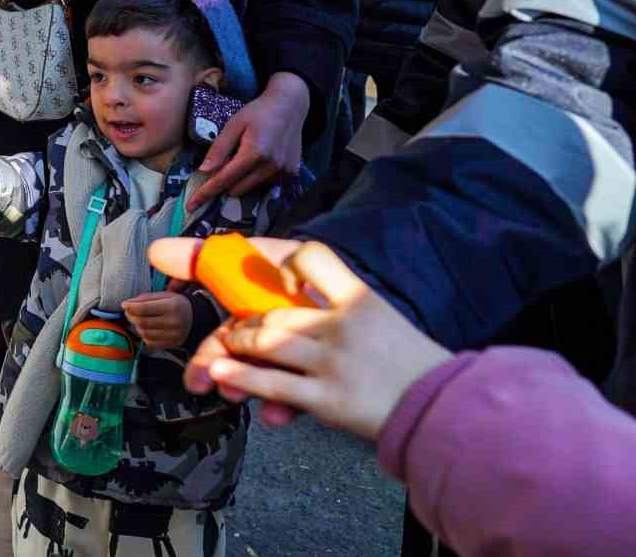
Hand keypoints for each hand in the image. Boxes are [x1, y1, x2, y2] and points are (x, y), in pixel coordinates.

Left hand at [121, 291, 192, 349]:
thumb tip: (126, 304)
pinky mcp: (171, 345)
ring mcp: (173, 336)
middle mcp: (174, 322)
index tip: (124, 304)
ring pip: (144, 333)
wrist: (194, 318)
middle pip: (142, 322)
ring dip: (136, 326)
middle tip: (129, 311)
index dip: (131, 307)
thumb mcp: (163, 295)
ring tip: (138, 319)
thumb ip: (144, 299)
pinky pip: (149, 342)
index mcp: (172, 306)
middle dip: (131, 316)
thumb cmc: (175, 304)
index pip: (144, 309)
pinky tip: (147, 328)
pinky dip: (144, 335)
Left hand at [147, 238, 452, 440]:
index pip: (313, 255)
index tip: (280, 279)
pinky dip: (241, 378)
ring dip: (236, 346)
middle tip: (234, 332)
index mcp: (359, 296)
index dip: (288, 262)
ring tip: (226, 352)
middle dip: (245, 323)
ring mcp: (334, 361)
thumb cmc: (407, 365)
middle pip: (274, 311)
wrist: (444, 411)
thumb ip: (337, 307)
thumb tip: (278, 296)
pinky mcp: (328, 398)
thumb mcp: (380, 319)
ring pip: (266, 342)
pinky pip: (272, 384)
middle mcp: (344, 323)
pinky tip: (221, 375)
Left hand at [190, 72, 308, 208]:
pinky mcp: (291, 173)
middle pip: (237, 188)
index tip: (191, 206)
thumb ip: (218, 149)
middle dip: (225, 181)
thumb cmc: (257, 112)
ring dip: (241, 180)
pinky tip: (260, 159)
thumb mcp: (233, 125)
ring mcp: (283, 172)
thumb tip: (203, 171)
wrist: (290, 106)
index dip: (206, 193)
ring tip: (245, 156)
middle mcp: (270, 167)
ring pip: (251, 189)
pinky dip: (257, 177)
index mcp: (254, 153)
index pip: (224, 180)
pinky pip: (266, 184)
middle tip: (226, 160)